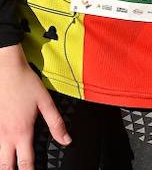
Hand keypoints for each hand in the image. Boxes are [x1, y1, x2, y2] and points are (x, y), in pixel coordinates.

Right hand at [0, 44, 69, 168]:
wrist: (6, 69)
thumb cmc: (25, 84)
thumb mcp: (45, 102)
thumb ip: (56, 123)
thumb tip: (66, 140)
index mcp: (21, 132)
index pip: (25, 162)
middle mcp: (5, 135)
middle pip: (5, 165)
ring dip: (4, 164)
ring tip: (12, 165)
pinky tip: (4, 150)